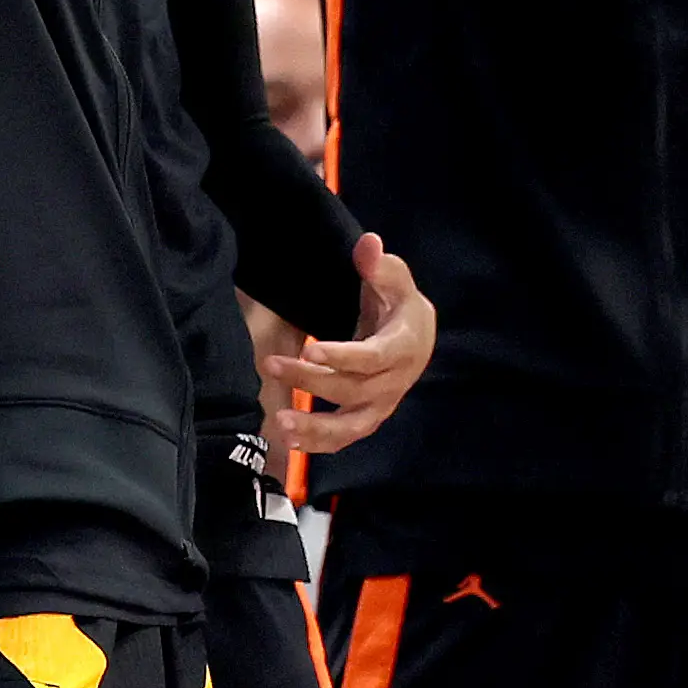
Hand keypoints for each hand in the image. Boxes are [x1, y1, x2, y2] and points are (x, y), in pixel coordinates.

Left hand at [265, 233, 436, 454]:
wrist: (416, 338)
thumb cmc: (399, 304)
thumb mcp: (395, 279)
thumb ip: (379, 265)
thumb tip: (368, 243)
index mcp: (404, 347)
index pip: (372, 357)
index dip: (342, 356)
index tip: (308, 349)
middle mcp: (395, 383)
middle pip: (351, 389)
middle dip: (309, 380)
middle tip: (272, 365)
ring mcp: (382, 406)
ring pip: (349, 426)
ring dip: (314, 428)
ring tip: (280, 422)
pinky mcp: (368, 419)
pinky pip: (344, 438)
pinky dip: (318, 444)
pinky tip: (289, 440)